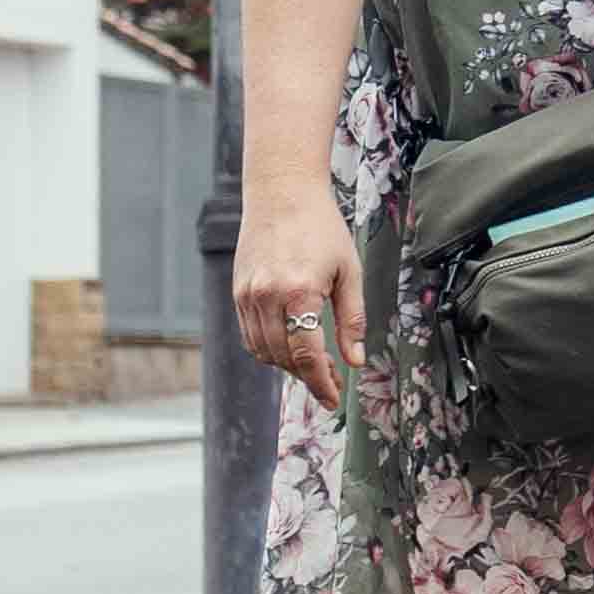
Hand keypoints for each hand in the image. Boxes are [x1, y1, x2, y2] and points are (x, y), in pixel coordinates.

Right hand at [235, 188, 361, 408]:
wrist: (282, 194)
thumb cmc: (322, 229)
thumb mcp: (348, 272)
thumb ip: (352, 319)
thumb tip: (355, 360)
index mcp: (299, 292)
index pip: (307, 354)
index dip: (321, 382)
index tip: (333, 399)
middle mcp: (267, 296)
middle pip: (283, 357)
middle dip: (308, 376)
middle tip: (331, 380)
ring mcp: (248, 295)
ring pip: (263, 350)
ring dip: (287, 364)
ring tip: (314, 363)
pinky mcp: (238, 292)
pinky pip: (250, 334)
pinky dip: (269, 348)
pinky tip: (290, 345)